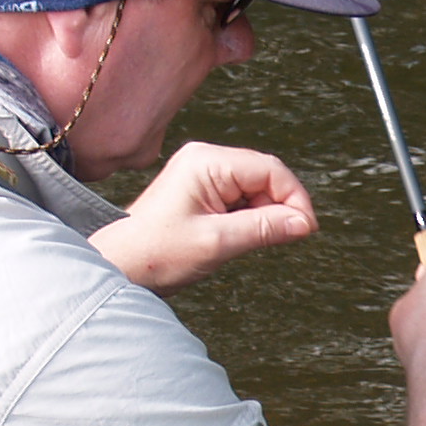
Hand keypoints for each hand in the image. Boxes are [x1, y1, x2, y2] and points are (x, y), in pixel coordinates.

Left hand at [89, 143, 316, 292]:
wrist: (120, 266)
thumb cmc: (155, 253)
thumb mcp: (217, 243)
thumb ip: (264, 228)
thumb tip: (304, 224)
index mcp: (206, 162)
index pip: (271, 170)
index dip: (295, 199)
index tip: (305, 229)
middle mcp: (206, 160)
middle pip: (266, 177)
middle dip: (279, 208)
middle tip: (281, 239)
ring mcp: (203, 174)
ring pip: (256, 190)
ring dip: (263, 216)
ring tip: (243, 243)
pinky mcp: (202, 191)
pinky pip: (241, 200)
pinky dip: (249, 220)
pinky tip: (236, 238)